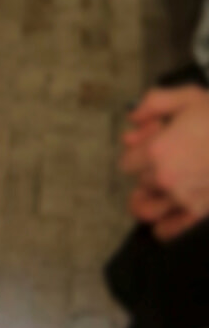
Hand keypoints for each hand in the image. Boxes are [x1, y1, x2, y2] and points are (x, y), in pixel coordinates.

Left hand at [120, 85, 208, 238]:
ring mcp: (184, 200)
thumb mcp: (186, 97)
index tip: (152, 146)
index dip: (138, 151)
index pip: (127, 162)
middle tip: (168, 161)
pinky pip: (170, 230)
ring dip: (151, 201)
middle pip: (141, 184)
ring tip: (159, 192)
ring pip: (149, 209)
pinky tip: (167, 216)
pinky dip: (164, 226)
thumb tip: (132, 119)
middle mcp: (166, 179)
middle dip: (149, 172)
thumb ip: (152, 103)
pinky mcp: (200, 214)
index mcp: (157, 151)